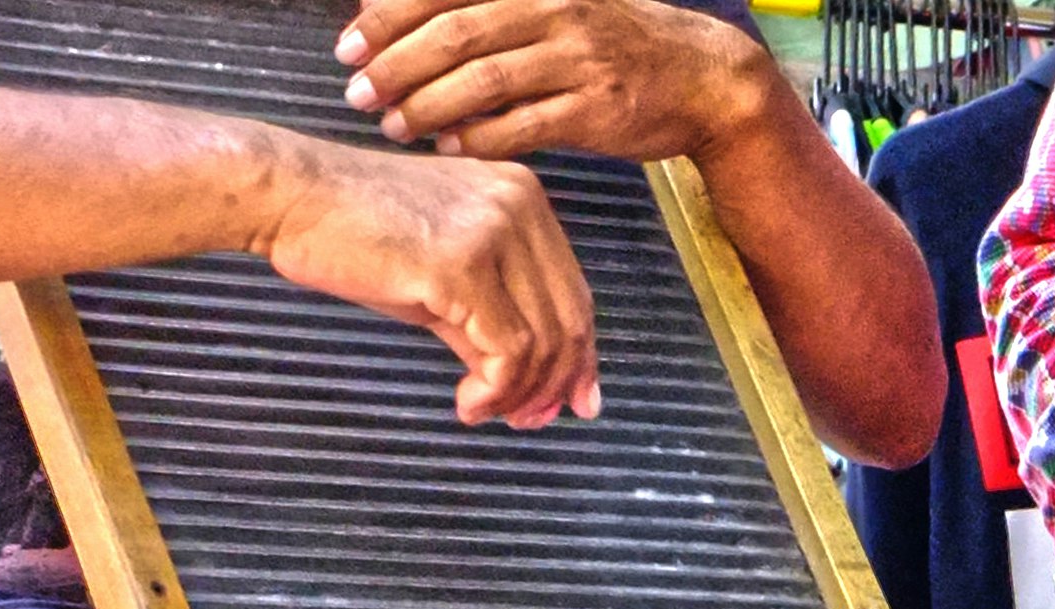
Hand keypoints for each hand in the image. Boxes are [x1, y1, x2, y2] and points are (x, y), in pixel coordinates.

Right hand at [256, 133, 597, 426]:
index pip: (574, 293)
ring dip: (518, 394)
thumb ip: (494, 320)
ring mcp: (493, 232)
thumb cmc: (355, 232)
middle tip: (527, 421)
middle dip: (554, 385)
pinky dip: (494, 389)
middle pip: (568, 320)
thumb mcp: (444, 275)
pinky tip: (467, 403)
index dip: (578, 358)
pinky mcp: (462, 265)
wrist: (289, 195)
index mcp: (523, 197)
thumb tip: (533, 388)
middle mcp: (519, 207)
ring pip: (542, 341)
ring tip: (484, 411)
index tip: (570, 403)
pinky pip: (506, 349)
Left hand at [336, 0, 778, 162]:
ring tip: (393, 125)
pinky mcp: (596, 111)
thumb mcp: (558, 9)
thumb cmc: (619, 47)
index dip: (389, 17)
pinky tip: (448, 148)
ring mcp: (577, 62)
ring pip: (484, 80)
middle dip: (397, 64)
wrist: (705, 79)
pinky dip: (479, 138)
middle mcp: (553, 12)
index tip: (349, 44)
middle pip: (456, 34)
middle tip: (357, 91)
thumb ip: (491, 15)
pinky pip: (524, 126)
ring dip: (429, 104)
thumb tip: (407, 20)